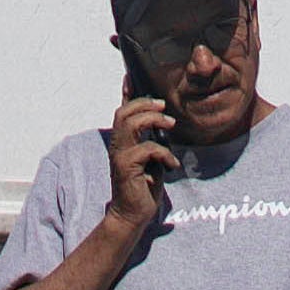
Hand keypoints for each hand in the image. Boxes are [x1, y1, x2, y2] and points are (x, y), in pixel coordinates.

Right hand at [105, 97, 177, 228]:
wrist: (134, 212)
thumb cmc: (145, 184)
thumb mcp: (152, 156)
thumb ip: (153, 139)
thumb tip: (166, 121)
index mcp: (124, 140)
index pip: (122, 111)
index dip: (126, 93)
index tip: (130, 76)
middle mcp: (117, 145)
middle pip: (123, 112)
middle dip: (145, 104)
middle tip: (164, 107)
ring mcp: (120, 156)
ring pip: (130, 125)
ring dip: (153, 120)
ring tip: (170, 126)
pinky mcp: (126, 168)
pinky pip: (146, 149)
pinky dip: (164, 153)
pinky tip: (171, 165)